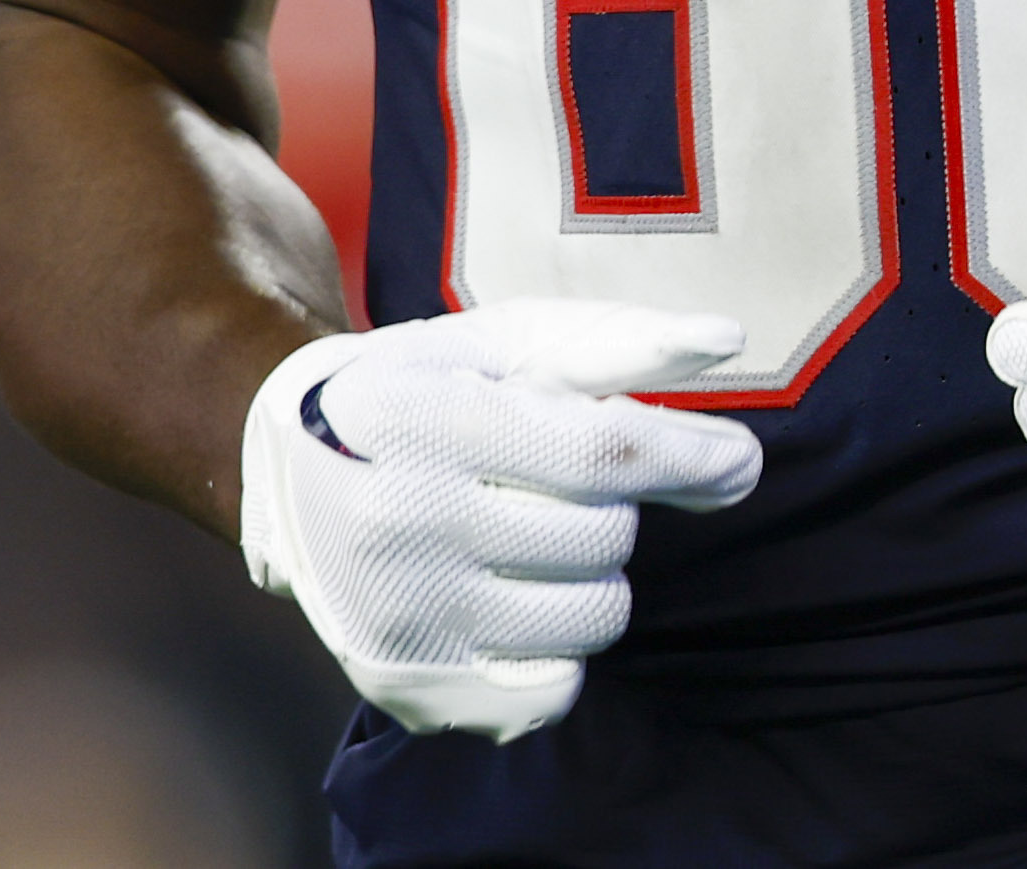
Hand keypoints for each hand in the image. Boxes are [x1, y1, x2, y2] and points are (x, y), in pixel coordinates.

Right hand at [235, 301, 763, 738]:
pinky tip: (518, 600)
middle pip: (602, 538)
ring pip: (589, 619)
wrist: (289, 467)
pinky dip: (560, 650)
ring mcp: (401, 614)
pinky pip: (551, 691)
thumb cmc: (432, 389)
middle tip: (564, 487)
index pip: (600, 454)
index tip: (738, 460)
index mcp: (430, 421)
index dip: (688, 457)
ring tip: (541, 542)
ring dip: (594, 578)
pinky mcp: (407, 684)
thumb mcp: (513, 341)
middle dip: (615, 508)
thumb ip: (625, 342)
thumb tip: (728, 335)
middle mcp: (404, 522)